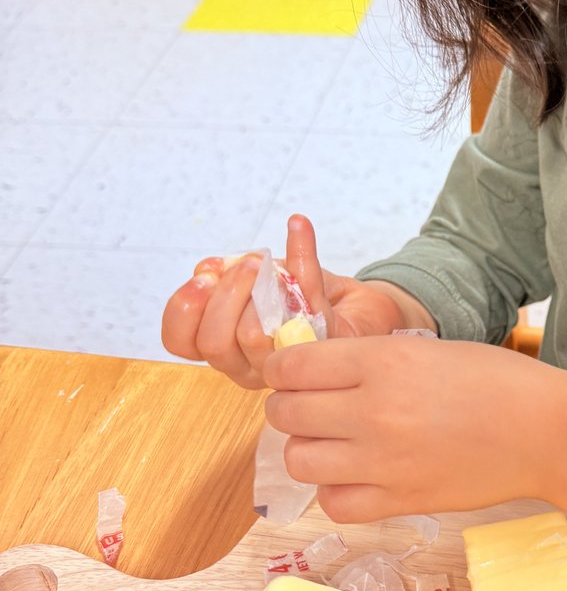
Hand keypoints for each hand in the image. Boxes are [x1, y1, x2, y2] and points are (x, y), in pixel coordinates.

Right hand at [161, 215, 432, 388]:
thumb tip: (209, 269)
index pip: (181, 342)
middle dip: (222, 296)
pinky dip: (302, 256)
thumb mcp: (257, 278)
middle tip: (243, 265)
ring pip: (251, 337)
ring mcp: (286, 364)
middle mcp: (249, 365)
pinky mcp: (323, 348)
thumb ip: (229, 274)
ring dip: (255, 287)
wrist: (361, 308)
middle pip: (213, 343)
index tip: (200, 278)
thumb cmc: (303, 296)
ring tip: (265, 260)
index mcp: (225, 347)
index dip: (182, 310)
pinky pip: (306, 305)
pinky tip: (298, 226)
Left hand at [262, 334, 566, 527]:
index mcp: (382, 362)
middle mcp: (374, 412)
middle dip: (289, 409)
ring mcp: (384, 462)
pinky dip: (334, 492)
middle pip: (286, 415)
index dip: (282, 371)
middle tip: (309, 410)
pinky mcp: (400, 501)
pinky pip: (334, 504)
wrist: (545, 432)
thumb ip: (370, 360)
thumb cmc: (496, 381)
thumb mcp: (427, 349)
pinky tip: (353, 479)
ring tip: (330, 446)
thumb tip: (315, 373)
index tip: (290, 376)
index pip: (292, 368)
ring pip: (299, 462)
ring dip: (307, 451)